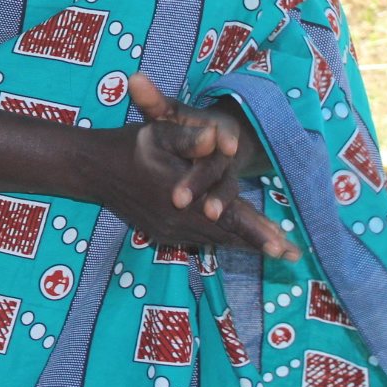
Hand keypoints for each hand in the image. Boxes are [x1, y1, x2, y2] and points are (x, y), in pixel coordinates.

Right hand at [82, 73, 299, 258]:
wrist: (92, 167)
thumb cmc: (130, 145)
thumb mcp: (158, 131)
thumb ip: (189, 138)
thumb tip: (216, 138)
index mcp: (182, 197)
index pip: (229, 219)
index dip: (259, 232)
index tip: (287, 247)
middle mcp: (177, 220)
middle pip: (227, 236)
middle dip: (260, 244)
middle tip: (294, 255)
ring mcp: (168, 230)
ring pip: (214, 240)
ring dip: (243, 243)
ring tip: (276, 250)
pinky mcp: (161, 233)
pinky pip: (199, 239)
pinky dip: (222, 240)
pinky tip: (237, 240)